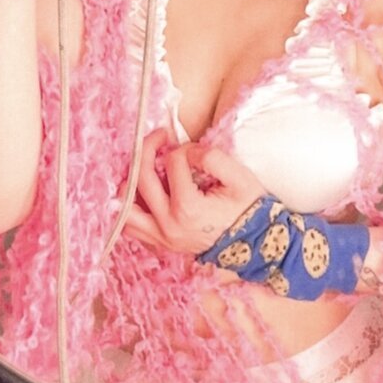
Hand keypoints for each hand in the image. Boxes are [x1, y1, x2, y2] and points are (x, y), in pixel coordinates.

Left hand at [124, 130, 265, 254]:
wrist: (256, 245)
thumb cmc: (248, 210)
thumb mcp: (240, 178)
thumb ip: (213, 158)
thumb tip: (188, 151)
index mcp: (188, 209)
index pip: (172, 163)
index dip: (184, 148)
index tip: (196, 150)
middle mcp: (168, 225)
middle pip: (141, 179)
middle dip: (147, 149)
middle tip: (159, 138)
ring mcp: (161, 238)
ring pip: (125, 209)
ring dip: (131, 182)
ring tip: (145, 167)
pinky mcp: (160, 244)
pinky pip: (131, 227)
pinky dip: (130, 207)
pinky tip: (143, 192)